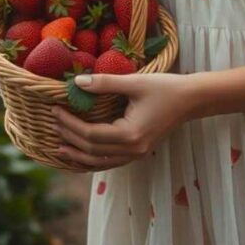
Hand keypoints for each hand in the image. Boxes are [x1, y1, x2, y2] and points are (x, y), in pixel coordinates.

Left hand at [52, 72, 193, 171]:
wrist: (190, 100)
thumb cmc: (165, 88)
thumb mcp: (135, 82)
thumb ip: (105, 83)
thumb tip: (76, 82)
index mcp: (130, 135)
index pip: (90, 135)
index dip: (70, 124)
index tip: (56, 110)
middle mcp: (132, 150)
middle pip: (92, 151)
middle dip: (69, 137)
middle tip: (53, 122)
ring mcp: (136, 155)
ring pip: (99, 163)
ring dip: (77, 156)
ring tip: (59, 146)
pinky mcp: (138, 153)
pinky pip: (109, 162)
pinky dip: (92, 160)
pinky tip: (81, 155)